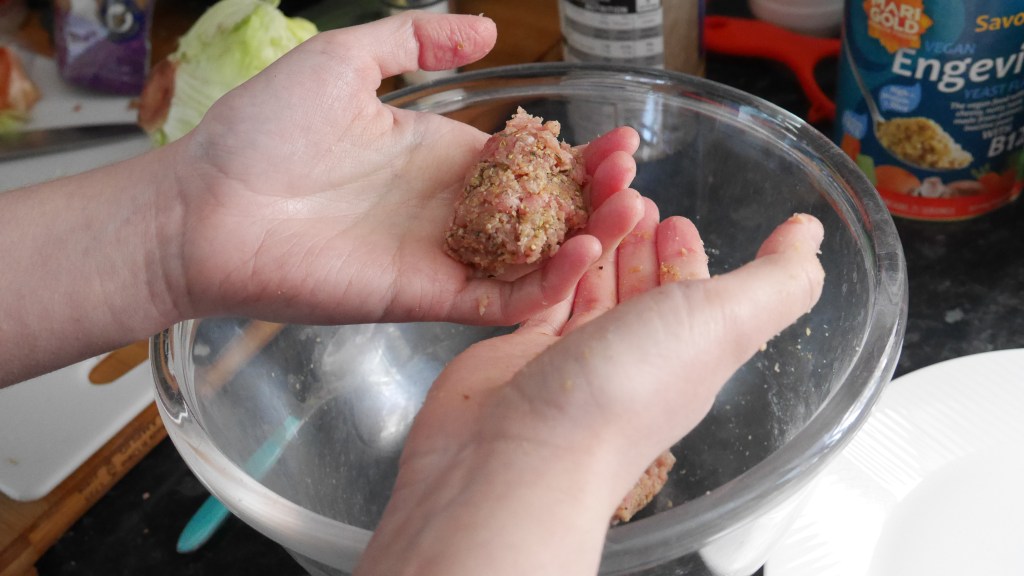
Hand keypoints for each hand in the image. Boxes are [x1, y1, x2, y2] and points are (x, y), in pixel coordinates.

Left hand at [161, 11, 643, 325]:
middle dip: (593, 192)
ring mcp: (442, 256)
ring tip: (628, 209)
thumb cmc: (263, 130)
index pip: (525, 160)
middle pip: (541, 210)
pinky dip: (548, 286)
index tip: (616, 138)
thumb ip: (416, 38)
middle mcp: (449, 210)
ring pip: (534, 258)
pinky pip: (501, 301)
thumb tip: (487, 30)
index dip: (572, 154)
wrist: (207, 206)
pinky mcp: (428, 298)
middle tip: (629, 172)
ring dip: (586, 239)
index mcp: (438, 157)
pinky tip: (584, 253)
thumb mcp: (344, 60)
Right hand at [356, 211, 824, 574]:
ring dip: (602, 251)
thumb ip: (775, 281)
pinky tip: (557, 248)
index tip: (678, 218)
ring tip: (597, 211)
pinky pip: (547, 303)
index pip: (697, 299)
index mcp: (690, 355)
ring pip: (595, 293)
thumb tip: (811, 237)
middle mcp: (636, 359)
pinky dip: (556, 273)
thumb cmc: (628, 388)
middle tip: (632, 202)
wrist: (523, 450)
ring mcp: (577, 360)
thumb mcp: (725, 323)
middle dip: (644, 247)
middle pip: (645, 293)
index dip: (691, 258)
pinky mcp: (525, 356)